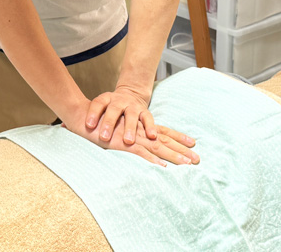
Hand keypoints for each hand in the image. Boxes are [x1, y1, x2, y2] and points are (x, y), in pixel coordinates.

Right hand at [63, 100, 199, 166]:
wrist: (82, 115)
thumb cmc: (99, 122)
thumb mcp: (116, 128)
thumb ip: (124, 133)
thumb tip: (132, 140)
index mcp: (139, 127)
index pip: (164, 132)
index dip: (179, 137)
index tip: (194, 143)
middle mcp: (139, 131)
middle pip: (165, 140)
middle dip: (182, 150)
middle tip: (198, 160)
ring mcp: (131, 137)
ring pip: (157, 147)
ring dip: (173, 156)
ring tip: (187, 165)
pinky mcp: (121, 144)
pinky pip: (139, 153)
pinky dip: (152, 159)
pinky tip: (163, 166)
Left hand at [86, 84, 157, 144]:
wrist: (130, 95)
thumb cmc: (109, 108)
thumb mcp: (99, 108)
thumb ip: (88, 116)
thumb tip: (65, 126)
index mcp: (106, 99)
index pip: (98, 104)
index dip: (93, 113)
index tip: (88, 126)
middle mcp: (119, 101)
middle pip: (114, 110)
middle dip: (109, 123)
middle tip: (104, 138)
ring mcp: (132, 105)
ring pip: (131, 116)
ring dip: (130, 128)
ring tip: (128, 141)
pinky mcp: (144, 111)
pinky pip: (148, 118)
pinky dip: (150, 127)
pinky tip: (151, 136)